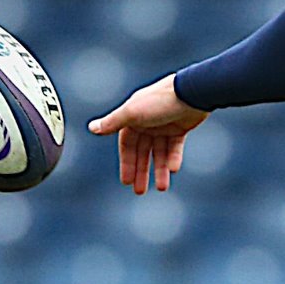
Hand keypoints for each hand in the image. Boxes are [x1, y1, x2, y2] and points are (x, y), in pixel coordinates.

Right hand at [88, 73, 209, 194]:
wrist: (192, 92)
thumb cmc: (160, 101)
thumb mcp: (132, 112)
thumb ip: (113, 122)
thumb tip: (92, 128)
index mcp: (133, 118)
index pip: (127, 145)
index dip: (126, 163)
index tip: (126, 181)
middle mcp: (147, 122)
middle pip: (142, 151)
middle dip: (141, 171)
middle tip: (140, 191)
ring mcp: (164, 125)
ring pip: (159, 152)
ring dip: (159, 170)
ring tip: (161, 187)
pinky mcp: (180, 128)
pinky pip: (174, 147)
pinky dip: (173, 158)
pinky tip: (173, 169)